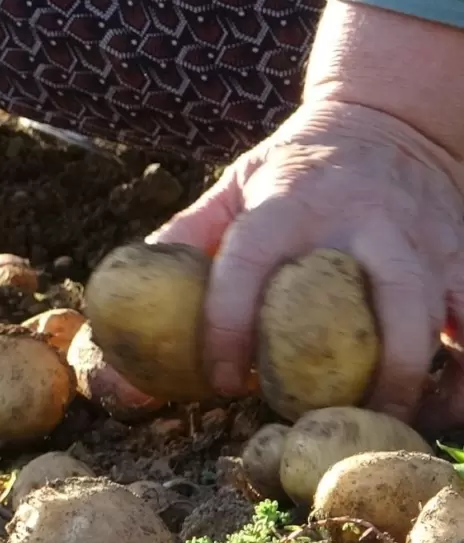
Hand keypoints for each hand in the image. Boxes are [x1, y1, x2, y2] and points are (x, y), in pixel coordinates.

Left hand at [152, 98, 463, 425]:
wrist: (386, 119)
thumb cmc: (292, 170)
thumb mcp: (232, 187)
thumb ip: (183, 242)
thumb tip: (114, 316)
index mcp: (288, 203)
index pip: (252, 264)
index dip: (233, 324)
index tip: (224, 381)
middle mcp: (361, 218)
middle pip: (371, 291)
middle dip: (357, 361)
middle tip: (330, 417)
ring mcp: (420, 234)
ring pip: (432, 305)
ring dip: (417, 367)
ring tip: (397, 423)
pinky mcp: (458, 248)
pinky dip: (463, 349)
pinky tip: (451, 397)